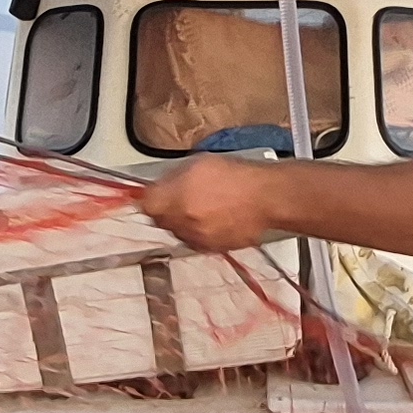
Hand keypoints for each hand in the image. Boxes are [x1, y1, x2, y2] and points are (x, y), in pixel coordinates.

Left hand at [142, 155, 282, 253]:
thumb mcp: (198, 164)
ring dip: (184, 222)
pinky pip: (196, 241)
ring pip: (178, 232)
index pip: (146, 204)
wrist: (266, 197)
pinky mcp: (211, 248)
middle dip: (166, 210)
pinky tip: (214, 218)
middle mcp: (181, 222)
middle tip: (180, 198)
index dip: (150, 197)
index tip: (154, 193)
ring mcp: (196, 238)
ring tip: (203, 207)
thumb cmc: (238, 176)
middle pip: (160, 221)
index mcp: (173, 199)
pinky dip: (200, 232)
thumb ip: (172, 177)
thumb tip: (160, 184)